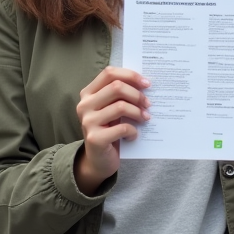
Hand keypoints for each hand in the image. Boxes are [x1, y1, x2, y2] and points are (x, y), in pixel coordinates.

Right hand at [74, 67, 150, 195]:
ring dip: (138, 113)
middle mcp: (84, 105)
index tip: (146, 83)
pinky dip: (133, 131)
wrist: (98, 160)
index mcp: (88, 93)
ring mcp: (88, 122)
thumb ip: (120, 95)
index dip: (130, 75)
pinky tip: (134, 135)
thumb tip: (145, 84)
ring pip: (121, 106)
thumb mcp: (111, 109)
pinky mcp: (95, 138)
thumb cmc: (109, 130)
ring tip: (145, 118)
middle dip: (137, 94)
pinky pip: (122, 128)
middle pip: (116, 87)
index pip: (109, 73)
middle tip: (148, 104)